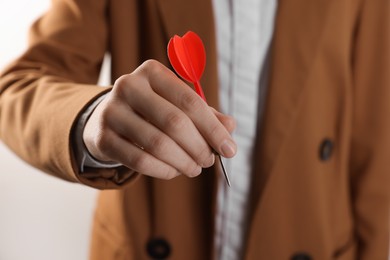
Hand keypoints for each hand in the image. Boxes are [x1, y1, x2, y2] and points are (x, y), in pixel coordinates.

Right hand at [83, 60, 235, 179]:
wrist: (108, 118)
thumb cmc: (151, 110)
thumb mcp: (177, 104)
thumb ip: (205, 114)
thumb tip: (230, 127)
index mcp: (152, 72)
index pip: (190, 101)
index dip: (213, 129)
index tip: (230, 149)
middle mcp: (129, 85)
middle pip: (175, 123)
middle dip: (199, 147)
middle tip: (209, 161)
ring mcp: (112, 111)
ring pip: (158, 144)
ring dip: (183, 162)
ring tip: (195, 169)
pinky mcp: (103, 137)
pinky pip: (140, 161)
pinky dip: (163, 171)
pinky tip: (174, 172)